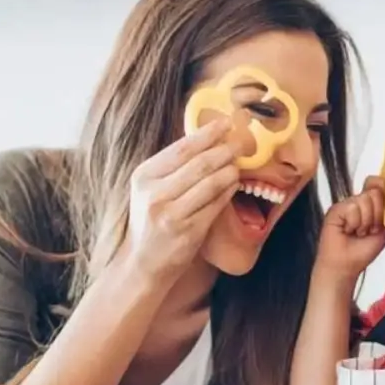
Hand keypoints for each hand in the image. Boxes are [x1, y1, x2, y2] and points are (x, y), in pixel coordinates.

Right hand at [124, 118, 240, 281]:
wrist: (143, 262)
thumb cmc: (151, 220)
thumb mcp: (150, 188)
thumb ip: (173, 166)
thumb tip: (207, 137)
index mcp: (143, 176)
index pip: (181, 148)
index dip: (207, 133)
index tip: (226, 122)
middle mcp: (155, 194)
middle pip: (199, 163)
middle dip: (225, 150)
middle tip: (241, 142)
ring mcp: (172, 214)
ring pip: (211, 183)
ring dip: (230, 170)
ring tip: (239, 163)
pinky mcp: (188, 231)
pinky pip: (216, 205)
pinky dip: (228, 191)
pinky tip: (234, 184)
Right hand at [316, 176, 384, 280]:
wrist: (347, 265)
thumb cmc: (364, 250)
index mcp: (371, 202)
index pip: (381, 184)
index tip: (384, 216)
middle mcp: (358, 200)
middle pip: (375, 192)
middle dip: (377, 216)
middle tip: (369, 230)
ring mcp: (346, 203)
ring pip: (364, 200)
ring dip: (365, 223)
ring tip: (358, 232)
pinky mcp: (335, 209)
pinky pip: (352, 208)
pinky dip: (354, 224)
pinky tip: (348, 231)